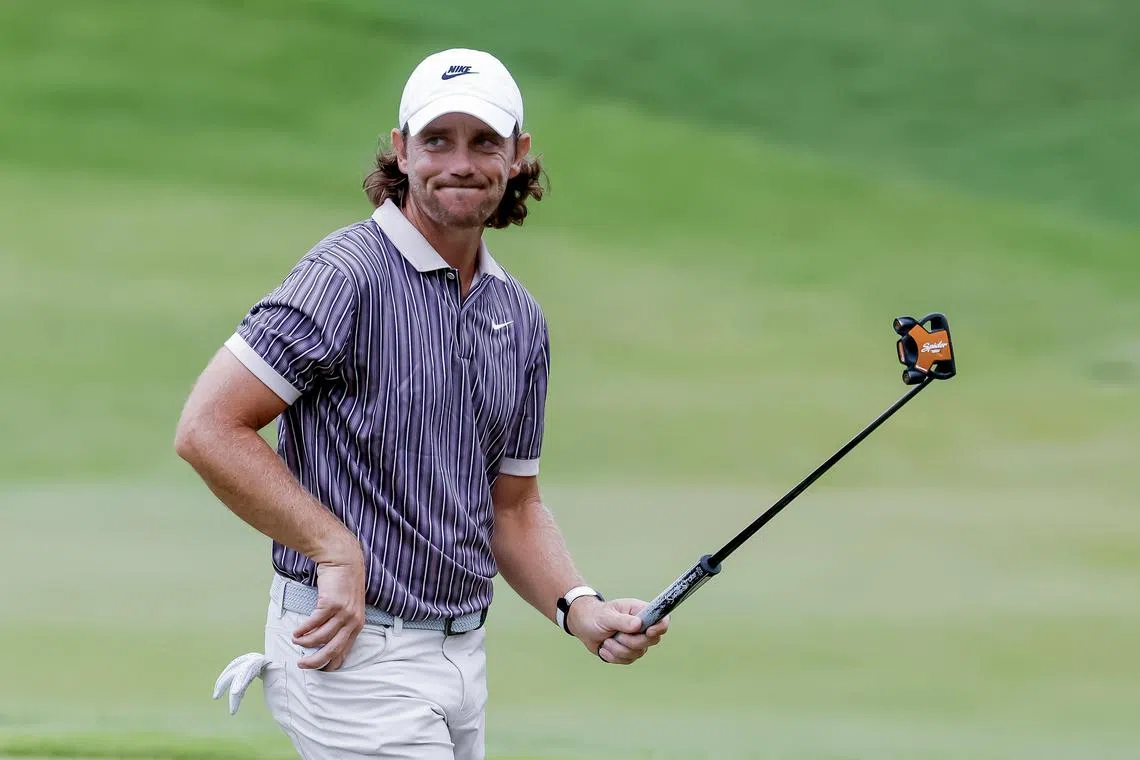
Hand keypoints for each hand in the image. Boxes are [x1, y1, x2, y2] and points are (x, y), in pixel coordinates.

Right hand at [291, 547, 365, 670]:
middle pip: (332, 650)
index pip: (344, 652)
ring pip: (320, 637)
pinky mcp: (331, 604)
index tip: (318, 670)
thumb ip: (342, 624)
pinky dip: (303, 630)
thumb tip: (324, 643)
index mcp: (358, 625)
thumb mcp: (350, 607)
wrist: (344, 561)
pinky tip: (296, 632)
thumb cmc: (344, 585)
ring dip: (305, 642)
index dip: (330, 664)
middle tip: (302, 664)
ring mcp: (343, 613)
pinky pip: (313, 623)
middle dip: (315, 661)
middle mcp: (353, 621)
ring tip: (296, 640)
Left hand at [568, 597, 669, 664]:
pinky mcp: (628, 652)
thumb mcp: (607, 616)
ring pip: (638, 653)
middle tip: (616, 636)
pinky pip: (627, 660)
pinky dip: (613, 656)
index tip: (648, 632)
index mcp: (640, 612)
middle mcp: (642, 626)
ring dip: (618, 649)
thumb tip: (638, 625)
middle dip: (631, 641)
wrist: (583, 626)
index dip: (659, 628)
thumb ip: (622, 621)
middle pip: (652, 640)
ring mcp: (636, 640)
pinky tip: (604, 647)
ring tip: (606, 641)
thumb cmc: (596, 615)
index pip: (662, 620)